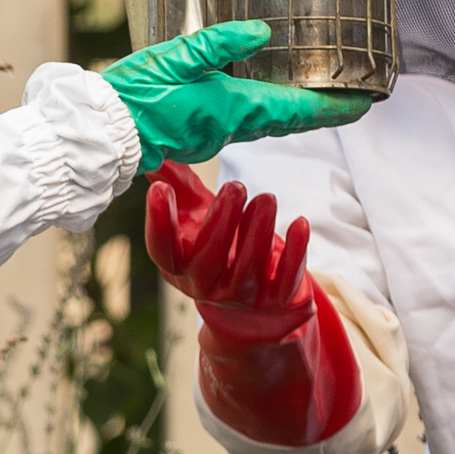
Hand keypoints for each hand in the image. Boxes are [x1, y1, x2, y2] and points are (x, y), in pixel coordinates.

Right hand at [105, 21, 367, 168]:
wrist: (103, 131)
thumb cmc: (135, 94)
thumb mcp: (177, 55)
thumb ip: (220, 43)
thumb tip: (263, 32)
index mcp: (234, 107)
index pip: (297, 108)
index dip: (333, 107)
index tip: (364, 104)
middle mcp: (231, 126)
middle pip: (289, 119)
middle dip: (321, 112)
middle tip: (350, 102)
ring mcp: (215, 134)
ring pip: (268, 123)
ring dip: (295, 113)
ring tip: (315, 100)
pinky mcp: (199, 135)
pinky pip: (245, 124)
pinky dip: (266, 114)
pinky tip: (263, 101)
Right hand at [144, 162, 362, 449]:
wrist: (251, 302)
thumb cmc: (218, 243)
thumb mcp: (196, 215)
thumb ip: (178, 184)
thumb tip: (154, 150)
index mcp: (178, 265)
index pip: (161, 249)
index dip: (159, 222)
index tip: (160, 190)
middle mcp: (205, 285)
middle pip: (208, 261)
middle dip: (222, 223)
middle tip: (235, 187)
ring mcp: (241, 295)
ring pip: (249, 268)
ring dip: (258, 231)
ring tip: (266, 198)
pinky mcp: (275, 297)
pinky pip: (286, 277)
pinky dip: (296, 252)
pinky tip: (300, 223)